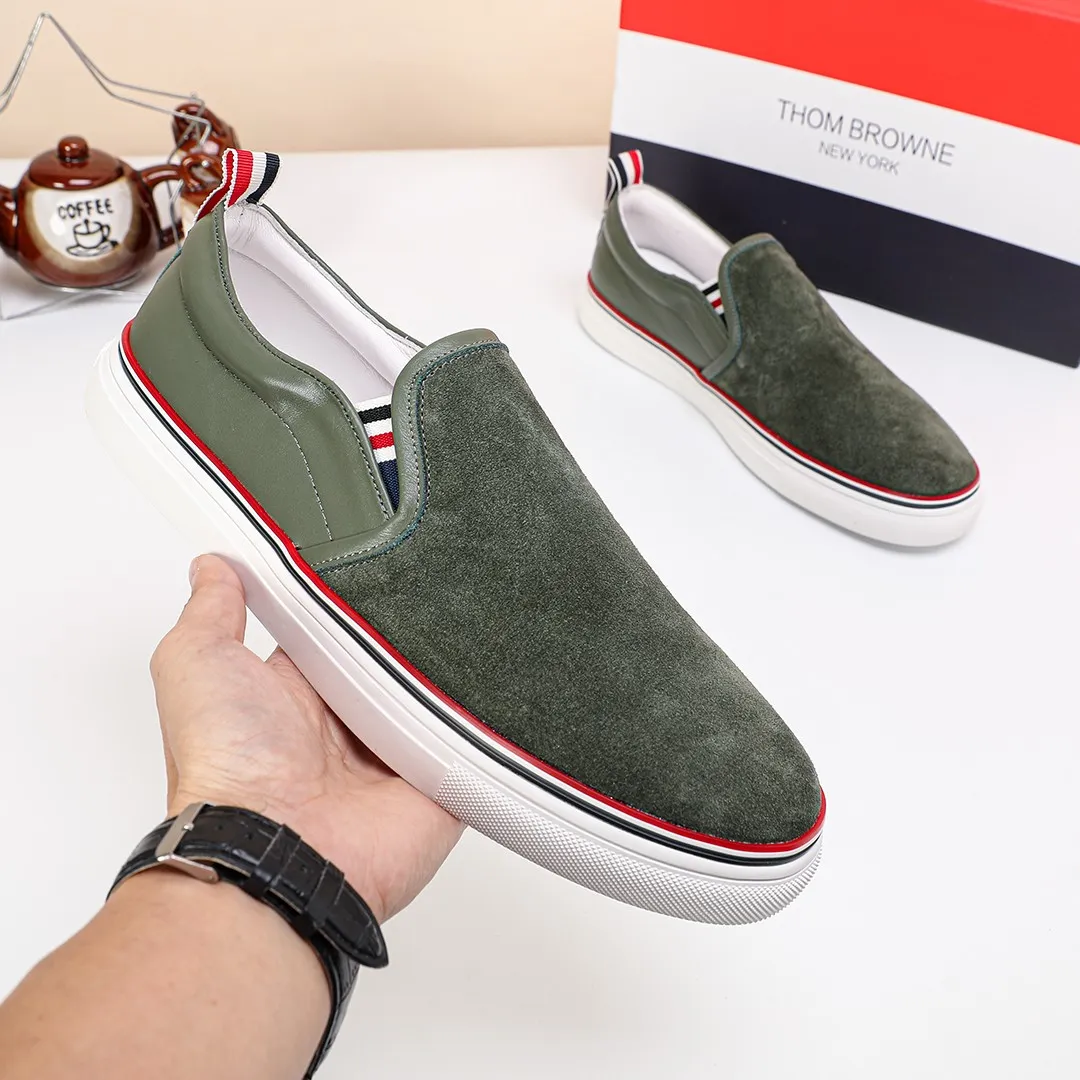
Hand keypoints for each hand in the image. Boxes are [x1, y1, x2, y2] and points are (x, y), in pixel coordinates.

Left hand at [149, 554, 462, 922]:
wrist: (278, 850)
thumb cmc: (227, 765)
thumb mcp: (197, 664)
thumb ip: (212, 612)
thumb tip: (214, 566)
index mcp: (299, 692)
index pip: (341, 631)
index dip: (357, 598)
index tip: (380, 551)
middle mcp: (349, 722)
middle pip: (397, 658)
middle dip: (415, 627)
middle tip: (440, 579)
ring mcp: (397, 752)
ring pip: (440, 692)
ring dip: (452, 667)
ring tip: (482, 613)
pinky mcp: (440, 779)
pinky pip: (477, 736)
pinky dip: (489, 713)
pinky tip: (503, 672)